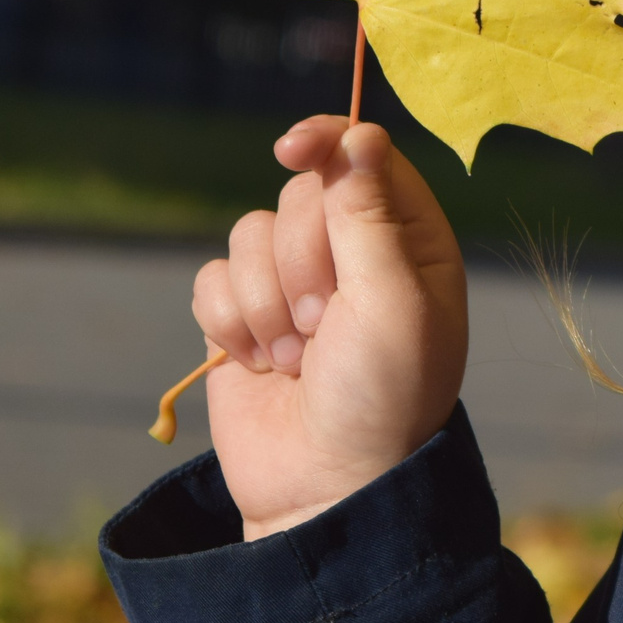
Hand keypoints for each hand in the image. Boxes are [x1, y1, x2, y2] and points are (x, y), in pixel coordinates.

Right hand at [191, 118, 467, 539]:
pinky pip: (212, 280)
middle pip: (299, 195)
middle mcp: (353, 253)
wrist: (324, 486)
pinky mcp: (242, 317)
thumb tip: (360, 136)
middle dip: (302, 261)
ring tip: (299, 357)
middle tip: (327, 324)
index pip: (364, 155)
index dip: (326, 142)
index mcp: (410, 240)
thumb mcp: (395, 303)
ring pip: (248, 235)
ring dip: (267, 302)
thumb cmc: (382, 395)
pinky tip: (260, 365)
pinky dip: (229, 323)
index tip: (291, 150)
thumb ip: (370, 217)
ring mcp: (293, 284)